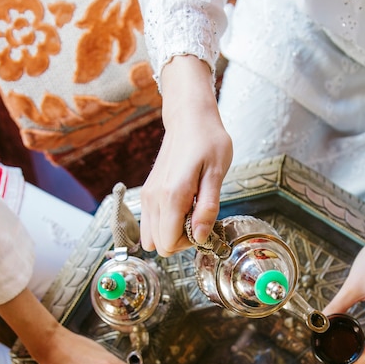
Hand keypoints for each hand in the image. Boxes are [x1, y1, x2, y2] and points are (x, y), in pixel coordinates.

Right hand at [139, 56, 232, 255]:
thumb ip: (207, 207)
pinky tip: (181, 208)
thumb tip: (200, 237)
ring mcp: (147, 196)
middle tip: (198, 220)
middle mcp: (154, 199)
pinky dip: (164, 224)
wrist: (189, 119)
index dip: (189, 243)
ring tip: (190, 214)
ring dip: (171, 234)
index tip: (203, 226)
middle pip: (159, 245)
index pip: (169, 243)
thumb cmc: (208, 141)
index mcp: (172, 196)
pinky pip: (150, 223)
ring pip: (151, 237)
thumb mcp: (216, 174)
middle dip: (180, 241)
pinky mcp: (147, 193)